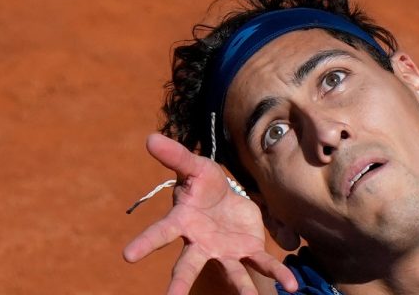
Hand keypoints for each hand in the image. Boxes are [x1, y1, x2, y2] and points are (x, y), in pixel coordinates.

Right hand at [123, 133, 297, 294]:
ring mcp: (223, 252)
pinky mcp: (247, 252)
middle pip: (187, 265)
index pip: (161, 232)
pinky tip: (291, 285)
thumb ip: (176, 156)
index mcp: (183, 221)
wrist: (229, 198)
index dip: (146, 242)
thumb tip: (150, 138)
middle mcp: (200, 243)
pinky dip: (277, 273)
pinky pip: (262, 264)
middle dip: (179, 283)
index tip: (127, 256)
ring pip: (231, 274)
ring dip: (242, 289)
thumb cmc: (205, 185)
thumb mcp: (195, 167)